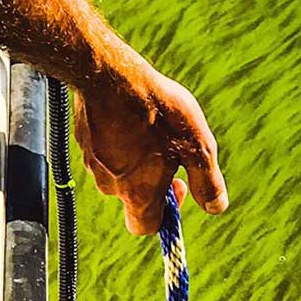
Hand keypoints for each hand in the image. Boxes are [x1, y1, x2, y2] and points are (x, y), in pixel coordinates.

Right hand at [74, 61, 228, 234]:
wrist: (108, 73)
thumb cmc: (156, 110)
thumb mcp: (197, 146)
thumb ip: (208, 182)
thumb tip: (216, 207)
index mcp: (137, 192)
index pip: (145, 227)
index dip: (165, 216)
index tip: (177, 186)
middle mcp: (109, 184)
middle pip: (132, 195)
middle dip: (153, 178)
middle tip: (170, 148)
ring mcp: (91, 161)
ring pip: (118, 169)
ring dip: (137, 155)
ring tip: (152, 122)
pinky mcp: (83, 138)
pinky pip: (105, 147)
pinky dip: (120, 137)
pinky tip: (133, 111)